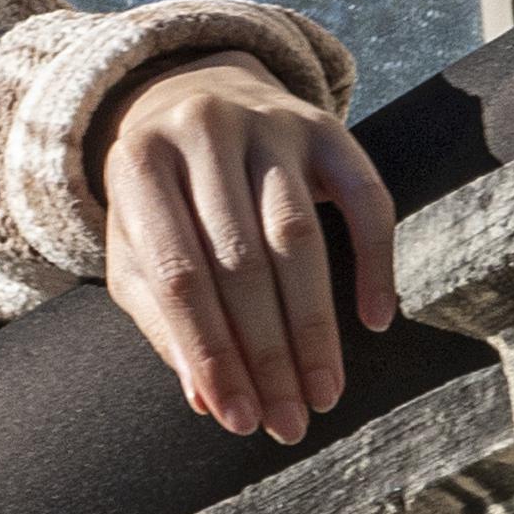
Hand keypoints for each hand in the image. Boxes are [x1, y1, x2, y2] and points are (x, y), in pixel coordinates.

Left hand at [90, 50, 398, 445]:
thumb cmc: (163, 197)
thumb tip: (207, 400)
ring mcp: (268, 122)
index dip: (210, 354)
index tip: (237, 420)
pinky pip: (365, 197)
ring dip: (315, 326)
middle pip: (242, 262)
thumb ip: (163, 318)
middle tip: (289, 422)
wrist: (195, 91)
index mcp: (139, 166)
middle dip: (267, 354)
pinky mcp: (325, 123)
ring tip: (324, 392)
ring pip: (299, 236)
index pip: (180, 277)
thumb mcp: (138, 250)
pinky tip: (375, 321)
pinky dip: (373, 262)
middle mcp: (203, 132)